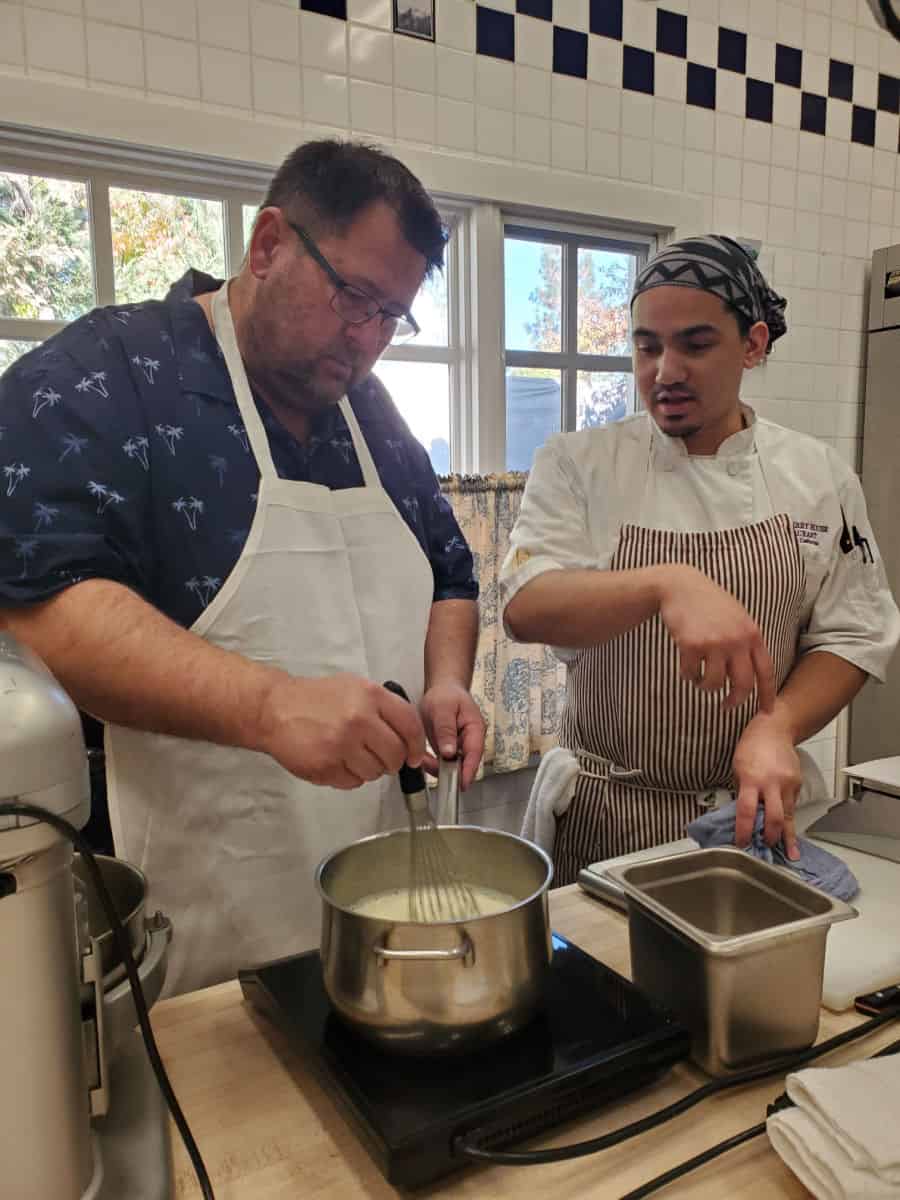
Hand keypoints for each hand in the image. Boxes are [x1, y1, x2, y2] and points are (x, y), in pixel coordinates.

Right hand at [256, 673, 426, 789]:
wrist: (274, 709)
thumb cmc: (314, 699)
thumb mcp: (354, 687)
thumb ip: (383, 708)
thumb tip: (408, 736)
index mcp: (370, 696)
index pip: (410, 726)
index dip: (417, 746)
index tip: (414, 756)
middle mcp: (359, 719)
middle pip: (395, 755)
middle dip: (392, 762)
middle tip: (381, 758)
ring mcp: (342, 745)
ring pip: (375, 772)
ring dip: (368, 770)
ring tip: (351, 755)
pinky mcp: (326, 766)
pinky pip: (353, 782)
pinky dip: (349, 777)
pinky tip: (336, 761)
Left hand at [419, 681, 485, 789]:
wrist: (443, 689)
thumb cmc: (446, 694)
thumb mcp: (442, 709)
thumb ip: (446, 730)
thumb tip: (450, 753)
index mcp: (475, 728)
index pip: (475, 753)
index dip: (468, 771)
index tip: (461, 784)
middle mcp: (471, 740)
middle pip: (464, 763)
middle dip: (447, 770)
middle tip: (428, 765)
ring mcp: (461, 746)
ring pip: (452, 765)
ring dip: (437, 766)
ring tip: (423, 757)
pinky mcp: (451, 749)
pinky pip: (443, 762)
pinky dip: (432, 762)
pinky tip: (424, 756)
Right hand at [657, 564, 775, 711]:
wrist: (681, 587)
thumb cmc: (710, 603)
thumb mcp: (738, 618)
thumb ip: (747, 642)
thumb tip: (752, 674)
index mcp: (752, 634)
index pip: (766, 671)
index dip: (767, 695)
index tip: (767, 712)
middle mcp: (737, 640)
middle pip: (743, 685)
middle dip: (735, 701)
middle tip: (726, 706)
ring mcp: (714, 643)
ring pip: (715, 684)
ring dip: (705, 686)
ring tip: (700, 679)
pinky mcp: (692, 645)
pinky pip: (691, 674)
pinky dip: (688, 675)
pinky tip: (686, 667)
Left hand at [732, 714, 800, 858]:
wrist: (776, 729)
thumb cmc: (751, 746)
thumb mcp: (738, 767)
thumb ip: (742, 791)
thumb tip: (743, 815)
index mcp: (751, 779)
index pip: (747, 811)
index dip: (744, 831)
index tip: (742, 844)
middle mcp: (771, 783)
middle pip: (774, 818)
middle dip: (770, 838)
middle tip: (766, 849)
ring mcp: (787, 784)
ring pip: (788, 816)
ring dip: (786, 836)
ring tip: (789, 853)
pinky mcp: (797, 784)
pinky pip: (792, 805)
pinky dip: (789, 818)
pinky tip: (787, 829)